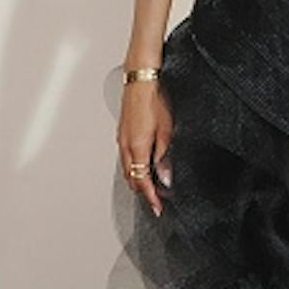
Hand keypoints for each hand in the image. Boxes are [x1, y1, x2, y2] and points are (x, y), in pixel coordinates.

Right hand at [117, 80, 173, 217]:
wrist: (141, 82)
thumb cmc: (154, 101)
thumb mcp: (166, 132)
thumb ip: (163, 157)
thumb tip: (164, 177)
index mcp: (137, 147)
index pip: (142, 181)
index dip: (150, 197)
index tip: (157, 207)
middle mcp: (125, 146)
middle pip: (132, 178)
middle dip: (144, 191)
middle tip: (157, 199)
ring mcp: (122, 140)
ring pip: (127, 169)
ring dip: (138, 179)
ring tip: (151, 186)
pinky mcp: (122, 134)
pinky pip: (126, 158)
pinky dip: (133, 167)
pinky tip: (142, 166)